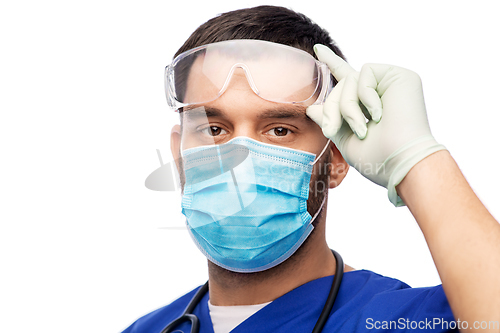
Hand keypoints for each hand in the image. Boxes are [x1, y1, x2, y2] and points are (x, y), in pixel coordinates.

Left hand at [307, 44, 445, 205]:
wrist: (401, 161)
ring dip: (346, 106)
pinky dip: (365, 95)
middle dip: (331, 108)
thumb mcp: (345, 139)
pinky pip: (366, 72)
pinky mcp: (400, 75)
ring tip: (361, 129)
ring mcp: (391, 83)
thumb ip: (330, 121)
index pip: (348, 81)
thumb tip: (312, 108)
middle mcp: (381, 92)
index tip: (318, 50)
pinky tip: (379, 115)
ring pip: (350, 79)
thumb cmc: (377, 158)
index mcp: (369, 106)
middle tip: (331, 130)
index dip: (332, 63)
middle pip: (342, 85)